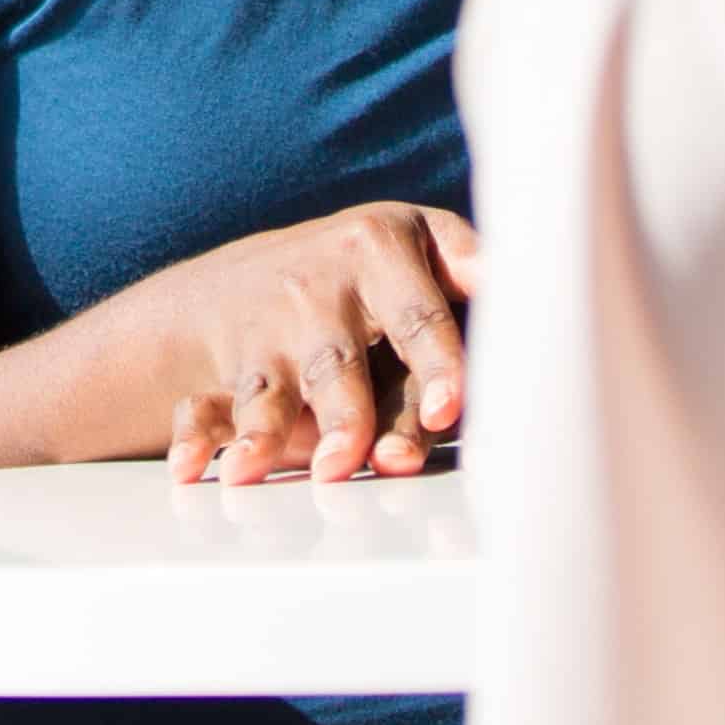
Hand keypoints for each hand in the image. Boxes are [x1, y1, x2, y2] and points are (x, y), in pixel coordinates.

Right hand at [141, 202, 476, 485]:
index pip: (422, 315)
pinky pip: (211, 405)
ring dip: (271, 436)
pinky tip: (196, 472)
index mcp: (387, 248)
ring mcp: (272, 325)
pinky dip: (201, 440)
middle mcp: (325, 284)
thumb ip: (471, 286)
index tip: (451, 409)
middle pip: (342, 361)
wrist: (247, 279)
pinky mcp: (232, 365)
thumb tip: (528, 329)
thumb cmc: (372, 283)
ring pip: (276, 388)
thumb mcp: (421, 254)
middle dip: (352, 415)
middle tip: (368, 463)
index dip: (438, 362)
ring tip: (265, 476)